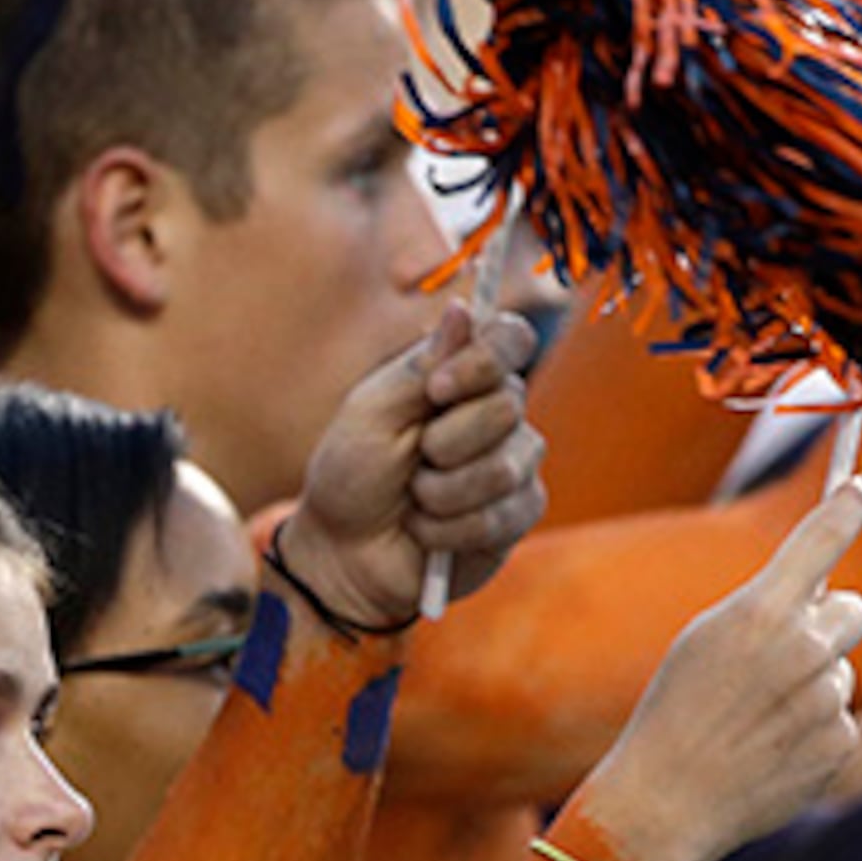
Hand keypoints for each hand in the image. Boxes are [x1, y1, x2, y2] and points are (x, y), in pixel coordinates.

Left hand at [278, 304, 546, 629]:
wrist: (343, 552)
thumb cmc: (352, 474)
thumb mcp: (372, 413)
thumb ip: (421, 365)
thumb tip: (464, 308)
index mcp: (462, 377)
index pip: (511, 338)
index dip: (484, 360)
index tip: (437, 389)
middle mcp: (499, 414)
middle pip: (507, 406)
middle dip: (444, 442)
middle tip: (413, 459)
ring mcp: (515, 465)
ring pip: (504, 467)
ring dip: (440, 492)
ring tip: (415, 500)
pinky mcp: (517, 516)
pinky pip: (499, 517)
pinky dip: (447, 530)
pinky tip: (427, 533)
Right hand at [561, 476, 861, 860]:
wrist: (667, 802)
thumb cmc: (674, 713)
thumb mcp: (703, 642)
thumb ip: (762, 611)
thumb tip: (817, 596)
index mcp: (761, 612)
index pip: (822, 539)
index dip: (850, 505)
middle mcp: (804, 649)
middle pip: (852, 610)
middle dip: (828, 623)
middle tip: (784, 653)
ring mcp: (827, 700)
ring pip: (840, 671)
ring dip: (810, 687)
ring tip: (757, 721)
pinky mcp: (840, 744)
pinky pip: (838, 720)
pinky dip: (811, 733)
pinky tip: (769, 752)